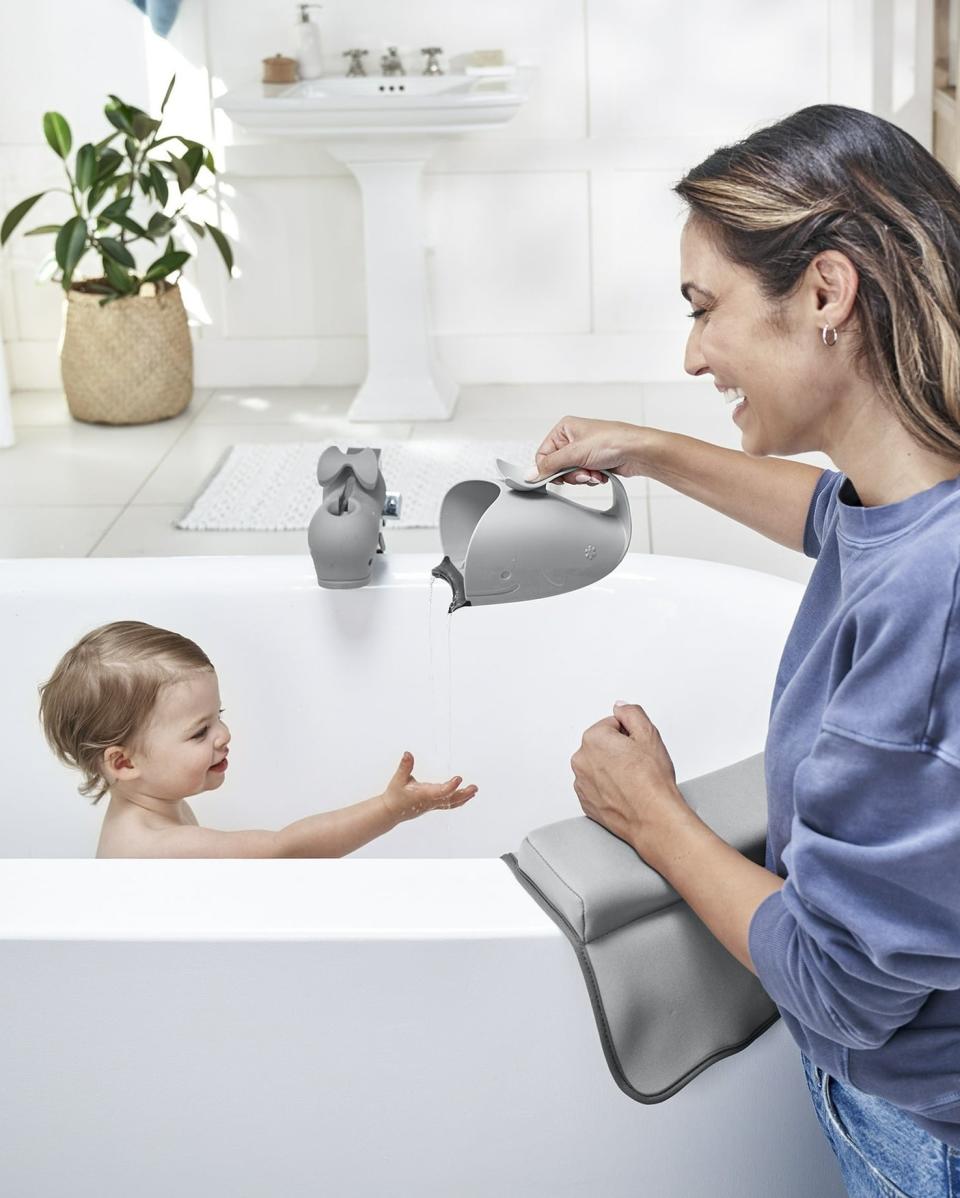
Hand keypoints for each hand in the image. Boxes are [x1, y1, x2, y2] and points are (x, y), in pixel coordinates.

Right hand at [381, 751, 477, 822]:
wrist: (391, 811)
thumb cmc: (395, 795)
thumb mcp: (398, 779)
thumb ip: (405, 766)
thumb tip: (408, 753)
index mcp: (423, 794)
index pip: (441, 792)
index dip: (451, 786)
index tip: (459, 778)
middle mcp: (430, 801)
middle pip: (450, 799)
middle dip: (463, 794)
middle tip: (474, 787)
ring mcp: (432, 805)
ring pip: (451, 803)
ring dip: (463, 797)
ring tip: (474, 791)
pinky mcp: (432, 805)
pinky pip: (448, 804)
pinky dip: (458, 800)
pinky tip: (465, 796)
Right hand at [528, 415, 644, 485]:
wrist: (638, 451)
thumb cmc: (613, 441)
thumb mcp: (575, 453)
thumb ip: (550, 465)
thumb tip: (530, 474)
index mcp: (564, 429)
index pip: (543, 454)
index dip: (548, 469)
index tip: (556, 478)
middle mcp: (572, 438)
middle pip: (557, 467)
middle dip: (571, 474)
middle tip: (582, 472)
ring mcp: (584, 451)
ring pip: (570, 474)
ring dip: (582, 477)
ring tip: (595, 472)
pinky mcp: (594, 461)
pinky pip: (583, 476)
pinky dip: (591, 478)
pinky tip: (600, 474)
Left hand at [570, 702, 689, 857]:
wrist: (652, 817)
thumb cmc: (651, 781)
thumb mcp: (649, 734)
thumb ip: (631, 712)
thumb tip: (621, 707)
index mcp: (593, 739)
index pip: (612, 725)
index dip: (630, 735)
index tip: (639, 748)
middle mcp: (581, 760)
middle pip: (602, 745)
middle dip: (618, 751)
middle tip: (638, 764)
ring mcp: (581, 783)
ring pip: (598, 766)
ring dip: (612, 769)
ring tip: (632, 780)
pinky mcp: (585, 802)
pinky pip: (596, 787)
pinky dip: (607, 788)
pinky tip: (624, 792)